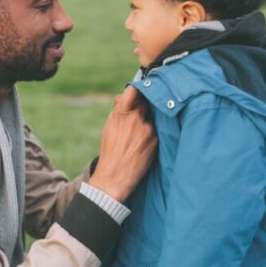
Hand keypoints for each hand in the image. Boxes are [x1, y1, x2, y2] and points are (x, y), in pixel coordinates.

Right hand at [88, 86, 156, 202]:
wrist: (114, 177)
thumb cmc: (110, 151)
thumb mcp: (109, 127)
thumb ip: (118, 111)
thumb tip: (122, 97)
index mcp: (122, 112)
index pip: (133, 90)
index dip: (137, 89)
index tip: (140, 90)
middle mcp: (136, 118)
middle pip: (146, 101)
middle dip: (144, 105)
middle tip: (141, 113)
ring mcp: (148, 129)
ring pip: (151, 117)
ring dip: (147, 122)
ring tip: (138, 136)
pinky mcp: (156, 140)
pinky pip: (156, 131)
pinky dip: (151, 135)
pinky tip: (143, 145)